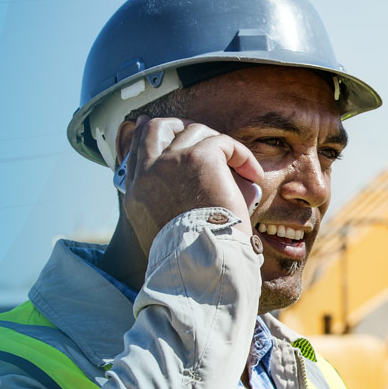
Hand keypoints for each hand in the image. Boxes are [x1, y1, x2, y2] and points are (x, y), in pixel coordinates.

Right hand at [116, 115, 263, 253]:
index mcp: (136, 191)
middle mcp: (149, 172)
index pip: (136, 148)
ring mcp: (172, 161)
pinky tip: (251, 174)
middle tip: (203, 140)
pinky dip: (241, 155)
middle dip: (179, 126)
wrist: (199, 262)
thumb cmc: (190, 255)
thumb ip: (166, 204)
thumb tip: (193, 188)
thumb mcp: (162, 230)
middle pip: (156, 127)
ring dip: (218, 146)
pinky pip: (223, 142)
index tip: (167, 135)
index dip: (151, 136)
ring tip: (236, 168)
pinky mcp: (200, 157)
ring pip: (194, 132)